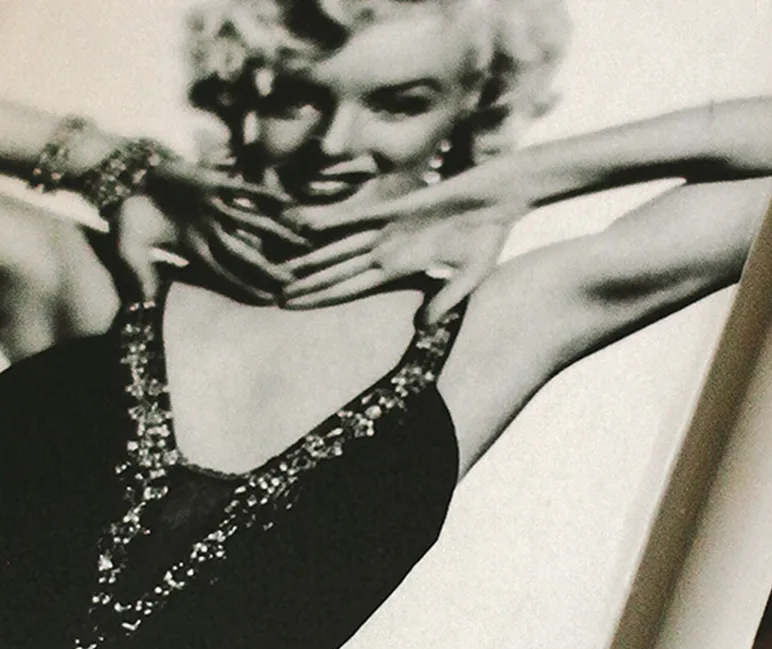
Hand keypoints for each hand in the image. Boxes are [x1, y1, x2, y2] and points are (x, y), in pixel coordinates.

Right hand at [109, 161, 305, 303]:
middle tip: (292, 282)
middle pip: (245, 252)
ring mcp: (214, 206)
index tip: (268, 300)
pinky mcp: (213, 182)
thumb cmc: (128, 217)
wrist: (126, 178)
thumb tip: (145, 307)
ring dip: (277, 233)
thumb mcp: (129, 251)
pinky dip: (264, 195)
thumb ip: (140, 276)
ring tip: (302, 244)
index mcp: (193, 249)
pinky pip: (244, 190)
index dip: (245, 287)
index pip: (224, 273)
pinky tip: (287, 204)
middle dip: (267, 268)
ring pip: (252, 222)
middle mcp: (209, 230)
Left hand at [277, 176, 531, 321]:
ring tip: (281, 268)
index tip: (297, 308)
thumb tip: (422, 327)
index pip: (351, 287)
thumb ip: (444, 302)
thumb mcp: (469, 278)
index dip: (323, 297)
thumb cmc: (486, 238)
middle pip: (337, 270)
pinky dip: (334, 220)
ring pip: (340, 246)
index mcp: (399, 268)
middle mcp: (386, 248)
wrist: (497, 198)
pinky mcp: (396, 206)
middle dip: (307, 283)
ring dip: (312, 258)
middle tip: (273, 296)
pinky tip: (307, 225)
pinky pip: (359, 216)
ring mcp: (388, 227)